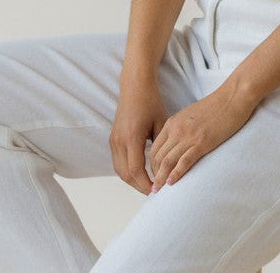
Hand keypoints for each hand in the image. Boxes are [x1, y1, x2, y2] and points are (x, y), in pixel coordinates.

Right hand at [109, 76, 169, 195]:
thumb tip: (166, 167)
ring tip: (148, 185)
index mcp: (132, 137)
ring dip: (132, 180)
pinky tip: (140, 173)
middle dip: (139, 186)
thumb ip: (162, 146)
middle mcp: (119, 141)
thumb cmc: (151, 102)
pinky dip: (127, 171)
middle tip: (154, 192)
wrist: (135, 86)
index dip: (146, 184)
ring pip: (119, 170)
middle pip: (125, 174)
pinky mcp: (113, 139)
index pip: (136, 170)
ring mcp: (114, 140)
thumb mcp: (162, 123)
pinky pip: (117, 162)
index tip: (157, 191)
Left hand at [148, 81, 256, 191]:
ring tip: (158, 191)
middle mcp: (177, 129)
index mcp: (173, 122)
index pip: (155, 147)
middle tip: (154, 188)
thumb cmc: (215, 106)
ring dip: (161, 178)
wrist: (232, 97)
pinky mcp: (202, 142)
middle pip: (158, 156)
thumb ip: (180, 128)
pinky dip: (176, 174)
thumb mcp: (191, 115)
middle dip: (154, 174)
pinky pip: (184, 161)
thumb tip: (177, 144)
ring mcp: (189, 136)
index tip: (154, 176)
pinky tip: (171, 183)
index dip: (152, 165)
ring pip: (167, 161)